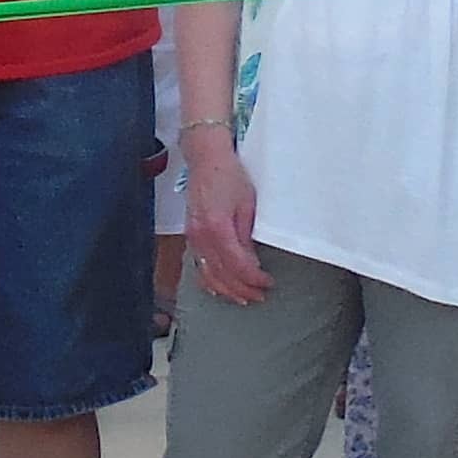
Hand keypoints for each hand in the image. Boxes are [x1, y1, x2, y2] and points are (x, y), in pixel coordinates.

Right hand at [182, 134, 267, 305]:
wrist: (206, 160)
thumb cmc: (229, 176)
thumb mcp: (247, 205)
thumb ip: (247, 236)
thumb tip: (251, 262)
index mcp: (217, 227)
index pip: (237, 265)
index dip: (253, 279)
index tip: (267, 283)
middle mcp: (201, 236)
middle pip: (221, 275)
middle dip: (242, 289)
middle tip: (260, 295)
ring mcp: (193, 237)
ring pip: (208, 275)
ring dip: (226, 290)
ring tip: (243, 297)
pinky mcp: (191, 235)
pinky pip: (198, 266)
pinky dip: (210, 281)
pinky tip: (219, 288)